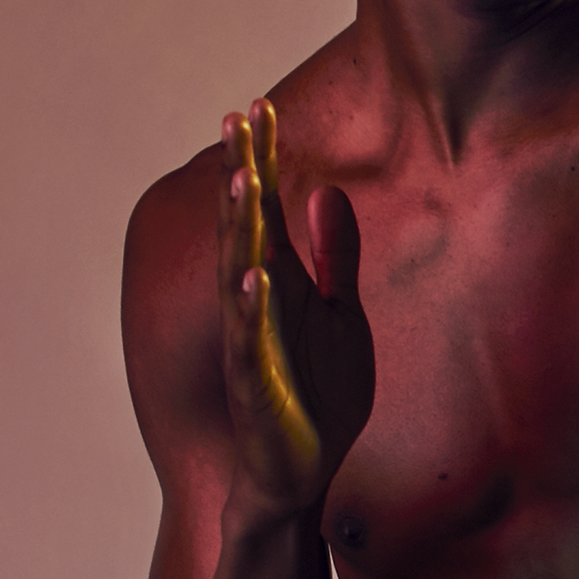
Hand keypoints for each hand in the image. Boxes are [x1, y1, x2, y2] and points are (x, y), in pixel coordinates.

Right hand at [215, 100, 374, 515]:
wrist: (299, 472)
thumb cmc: (318, 397)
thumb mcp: (341, 317)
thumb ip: (335, 258)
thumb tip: (326, 192)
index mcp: (281, 283)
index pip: (266, 209)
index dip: (262, 159)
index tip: (257, 106)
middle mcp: (259, 303)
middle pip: (247, 227)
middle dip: (243, 173)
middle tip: (237, 120)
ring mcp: (253, 341)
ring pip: (240, 274)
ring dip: (240, 228)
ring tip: (242, 179)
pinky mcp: (256, 383)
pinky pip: (250, 340)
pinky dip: (251, 308)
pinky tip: (255, 274)